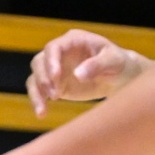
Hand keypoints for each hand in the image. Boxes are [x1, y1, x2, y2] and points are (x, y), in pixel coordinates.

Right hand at [27, 29, 146, 115]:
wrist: (119, 77)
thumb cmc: (118, 64)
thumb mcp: (113, 61)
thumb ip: (97, 65)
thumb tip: (78, 74)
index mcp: (73, 40)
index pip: (53, 47)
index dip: (51, 61)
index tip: (55, 77)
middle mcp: (60, 53)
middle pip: (39, 62)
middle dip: (43, 78)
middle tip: (55, 95)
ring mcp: (55, 69)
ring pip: (35, 77)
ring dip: (36, 93)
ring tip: (43, 110)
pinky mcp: (54, 85)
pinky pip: (39, 91)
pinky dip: (38, 101)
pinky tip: (41, 114)